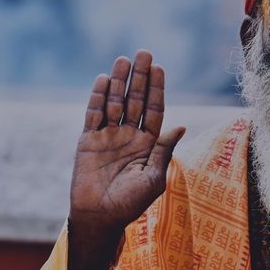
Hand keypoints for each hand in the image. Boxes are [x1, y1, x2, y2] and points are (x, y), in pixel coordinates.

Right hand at [66, 50, 184, 269]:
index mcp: (148, 143)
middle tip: (144, 52)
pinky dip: (97, 97)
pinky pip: (93, 114)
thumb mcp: (154, 178)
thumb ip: (164, 150)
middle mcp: (129, 135)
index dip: (157, 89)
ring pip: (115, 102)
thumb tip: (181, 125)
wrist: (100, 217)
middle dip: (140, 77)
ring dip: (119, 81)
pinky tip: (102, 79)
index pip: (154, 109)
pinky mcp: (88, 140)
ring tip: (123, 59)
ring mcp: (108, 136)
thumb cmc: (131, 203)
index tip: (160, 68)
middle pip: (136, 100)